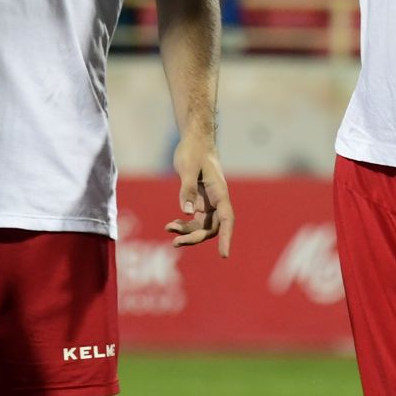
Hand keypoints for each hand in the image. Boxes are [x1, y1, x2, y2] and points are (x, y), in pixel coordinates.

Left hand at [168, 133, 233, 256]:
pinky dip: (184, 225)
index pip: (226, 219)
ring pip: (203, 226)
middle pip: (212, 228)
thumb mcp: (188, 168)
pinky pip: (195, 220)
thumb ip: (187, 190)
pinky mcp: (200, 201)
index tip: (223, 255)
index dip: (226, 238)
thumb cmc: (193, 151)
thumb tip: (186, 213)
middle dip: (196, 237)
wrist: (195, 140)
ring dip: (187, 232)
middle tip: (176, 242)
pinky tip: (171, 225)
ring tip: (168, 229)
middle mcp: (217, 200)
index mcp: (219, 192)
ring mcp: (209, 202)